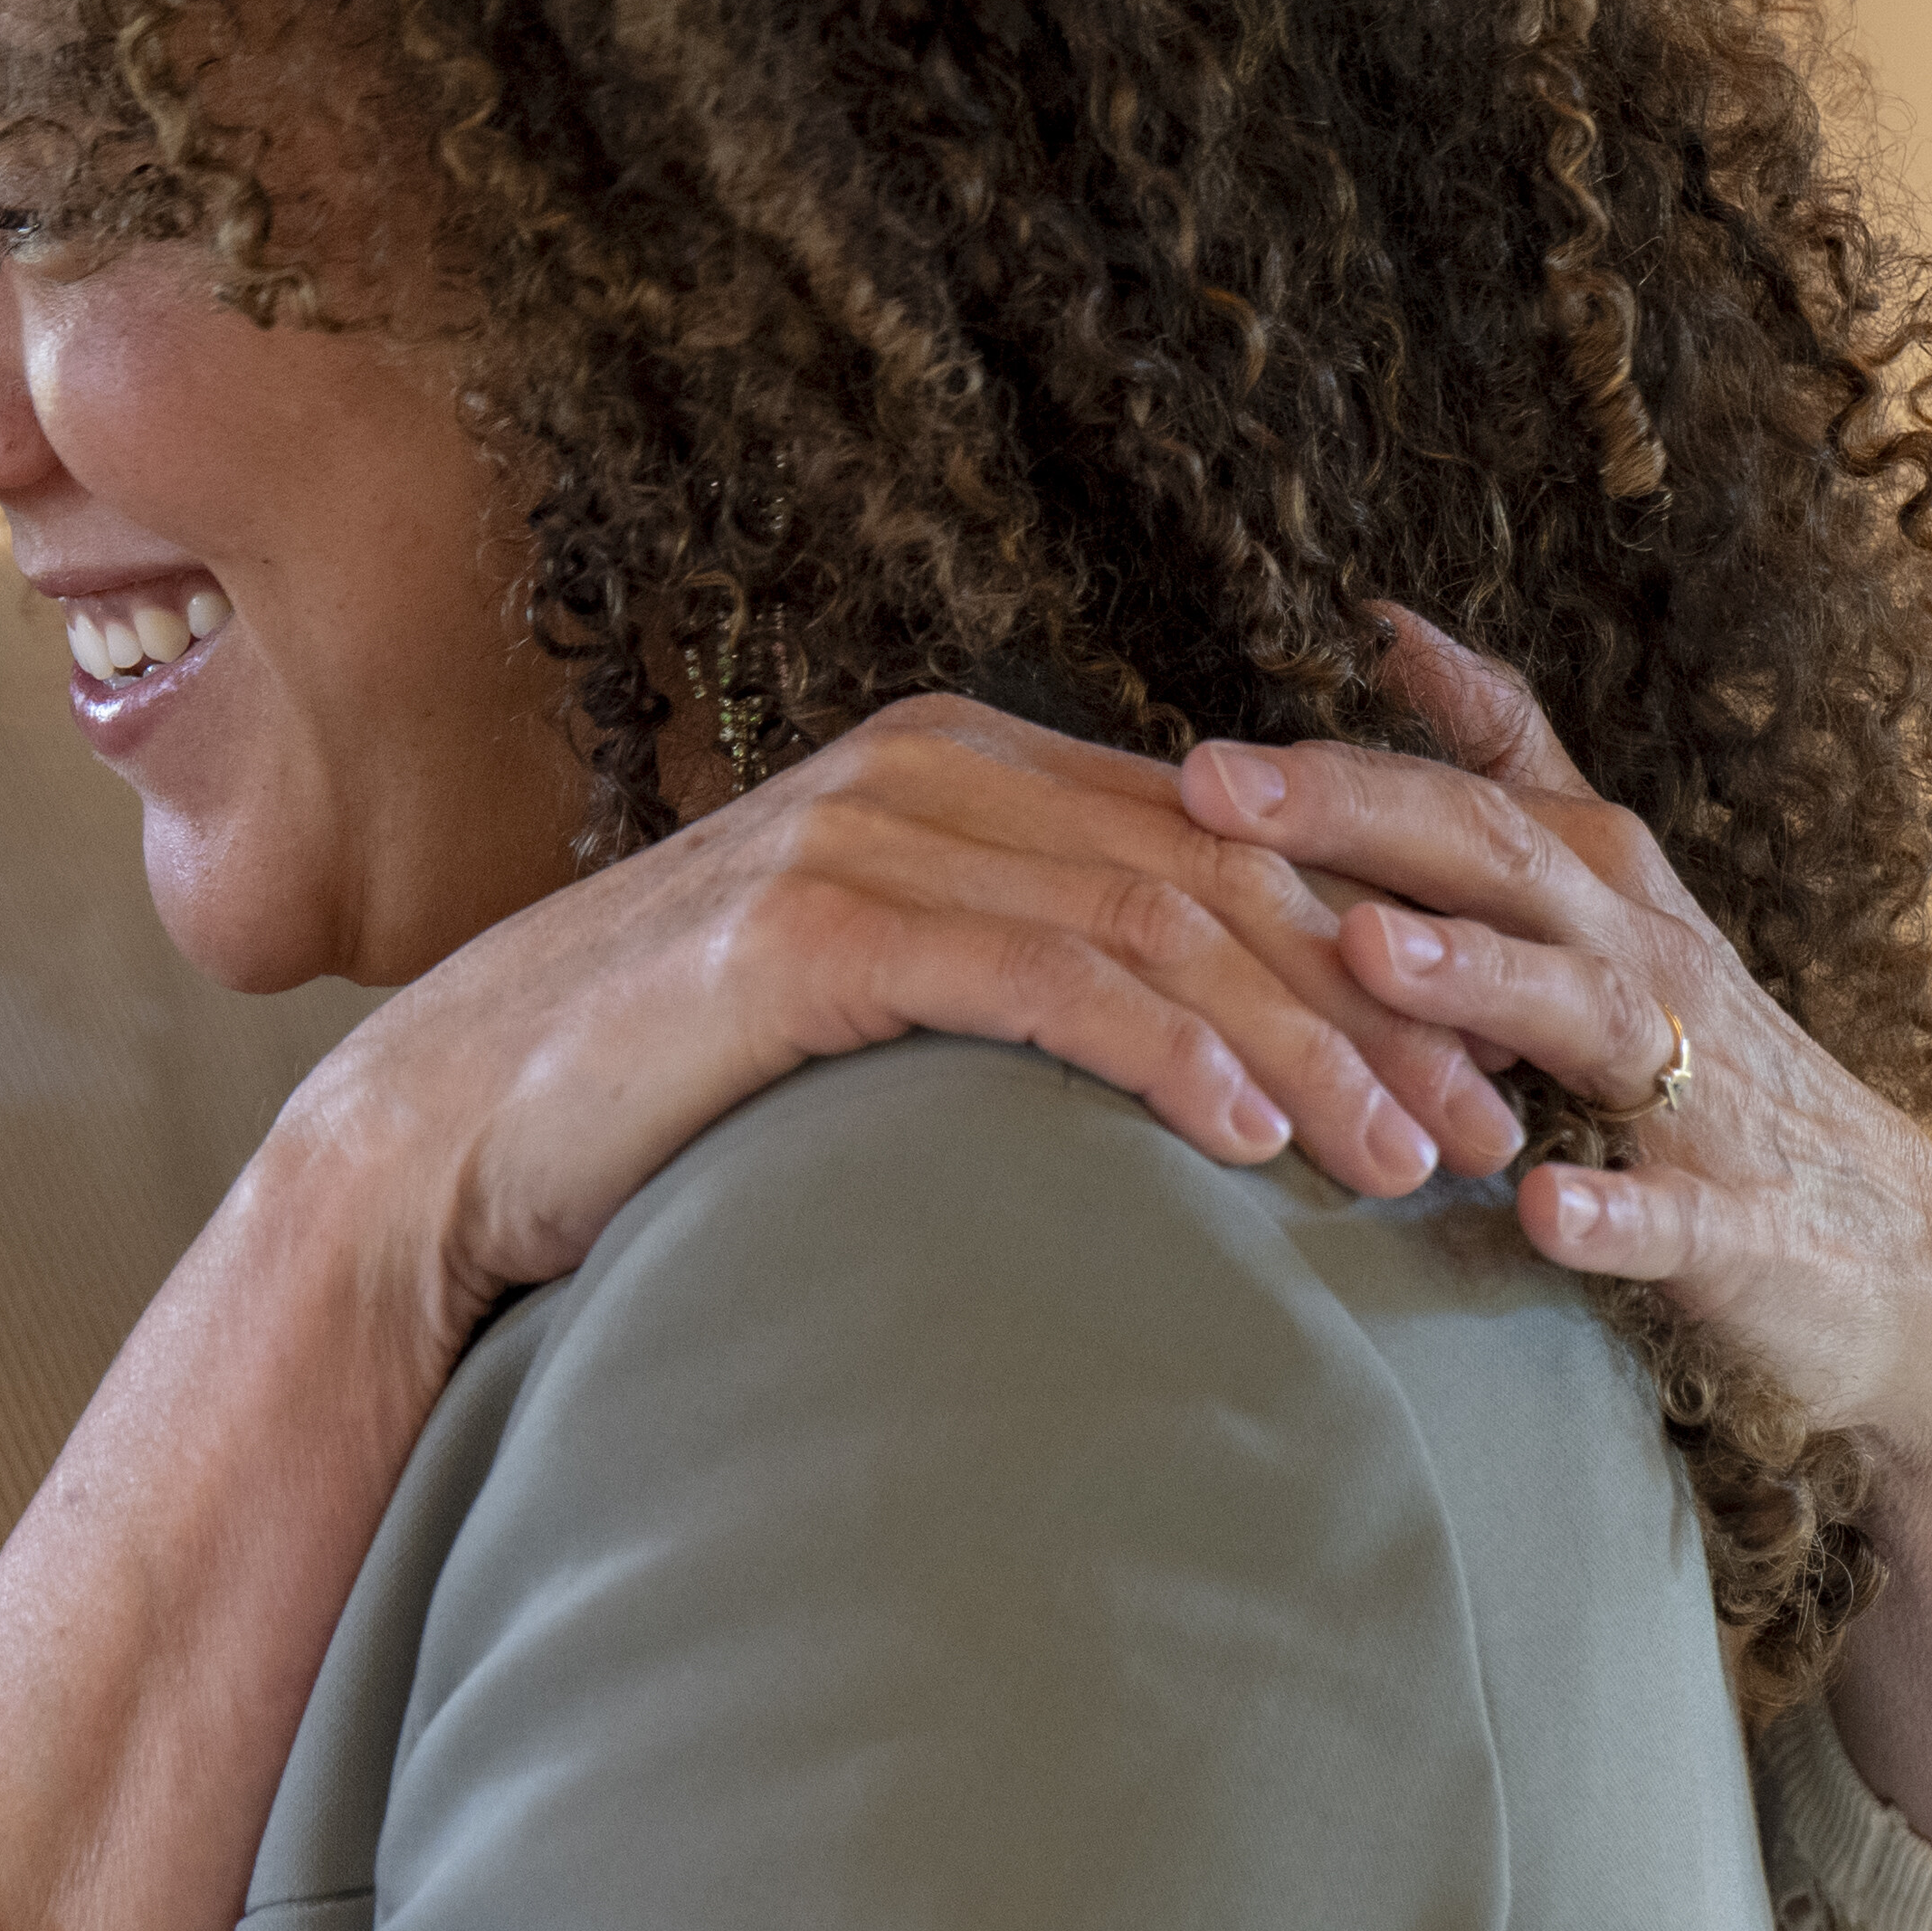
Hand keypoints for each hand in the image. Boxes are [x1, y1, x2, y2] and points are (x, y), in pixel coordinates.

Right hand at [306, 692, 1521, 1351]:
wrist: (449, 1135)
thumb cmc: (664, 1097)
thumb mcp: (871, 1009)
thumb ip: (1007, 981)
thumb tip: (1180, 1054)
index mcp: (956, 770)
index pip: (1212, 853)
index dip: (1361, 958)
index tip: (1470, 1077)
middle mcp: (925, 772)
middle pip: (1214, 880)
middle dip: (1374, 1009)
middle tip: (1482, 1131)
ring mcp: (864, 835)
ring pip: (1153, 926)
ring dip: (1305, 1046)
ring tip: (1403, 1160)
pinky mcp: (810, 927)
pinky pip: (1039, 980)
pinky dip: (1165, 1053)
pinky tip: (1250, 1136)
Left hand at [1188, 613, 1931, 1860]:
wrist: (1881, 1245)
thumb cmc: (1702, 1050)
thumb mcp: (1602, 886)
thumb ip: (1503, 762)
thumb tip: (1389, 630)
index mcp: (1594, 885)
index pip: (1455, 796)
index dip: (1331, 764)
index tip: (1196, 754)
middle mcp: (1642, 957)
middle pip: (1496, 861)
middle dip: (1357, 821)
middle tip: (1213, 792)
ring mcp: (1699, 1088)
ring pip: (1584, 1010)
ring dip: (1477, 977)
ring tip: (1366, 949)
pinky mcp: (1740, 1221)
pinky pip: (1676, 1214)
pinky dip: (1612, 1209)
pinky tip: (1541, 1209)